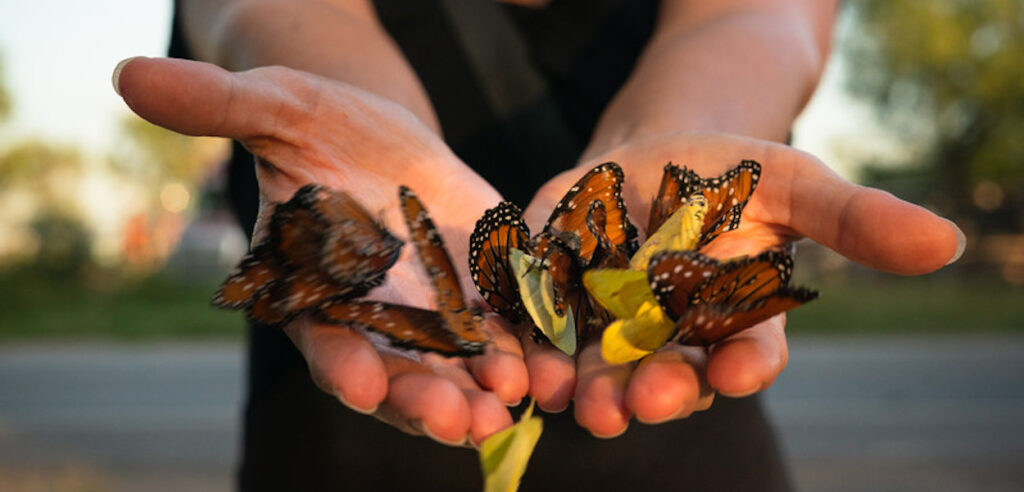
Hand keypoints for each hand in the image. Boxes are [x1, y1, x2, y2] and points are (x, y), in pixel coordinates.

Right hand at [114, 57, 528, 445]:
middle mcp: (372, 317)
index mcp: (315, 290)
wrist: (379, 133)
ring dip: (481, 391)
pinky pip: (504, 330)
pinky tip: (547, 367)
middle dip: (424, 398)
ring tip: (507, 406)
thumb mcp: (275, 106)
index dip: (340, 363)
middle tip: (457, 421)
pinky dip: (524, 351)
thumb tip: (129, 77)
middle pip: (397, 371)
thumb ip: (218, 106)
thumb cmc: (315, 121)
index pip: (323, 338)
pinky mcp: (479, 293)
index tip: (361, 386)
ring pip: (455, 367)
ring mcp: (429, 312)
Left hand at [522, 132, 963, 436]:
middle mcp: (671, 341)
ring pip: (597, 368)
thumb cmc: (733, 176)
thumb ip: (853, 218)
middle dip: (655, 391)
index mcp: (733, 324)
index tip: (741, 372)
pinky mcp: (552, 299)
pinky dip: (524, 341)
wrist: (652, 157)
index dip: (745, 363)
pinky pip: (537, 327)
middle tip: (644, 403)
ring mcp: (607, 326)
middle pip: (666, 376)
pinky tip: (514, 351)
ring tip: (573, 395)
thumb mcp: (794, 183)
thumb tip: (945, 242)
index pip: (748, 353)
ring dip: (585, 385)